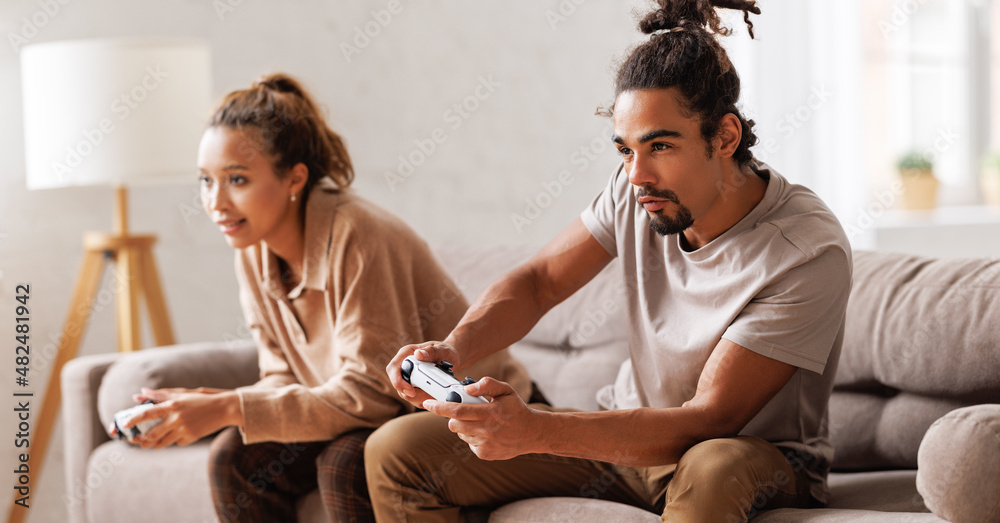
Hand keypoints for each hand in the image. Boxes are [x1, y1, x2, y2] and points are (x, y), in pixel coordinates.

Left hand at [121, 388, 240, 448]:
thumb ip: (160, 394)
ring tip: (150, 443)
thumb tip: (139, 394)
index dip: (134, 419)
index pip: (148, 413)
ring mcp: (184, 429)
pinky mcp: (191, 437)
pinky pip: (177, 442)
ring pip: (162, 442)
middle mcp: (177, 418)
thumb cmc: (201, 399)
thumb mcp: (182, 394)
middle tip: (136, 440)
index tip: (124, 424)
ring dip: (154, 444)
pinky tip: (178, 435)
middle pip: (152, 434)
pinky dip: (175, 440)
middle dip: (142, 439)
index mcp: (173, 405)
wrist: (224, 408)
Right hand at [386, 341, 461, 408]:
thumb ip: (431, 351)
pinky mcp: (414, 387)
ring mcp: (408, 378)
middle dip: (411, 394)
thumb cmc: (445, 351)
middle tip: (427, 395)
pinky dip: (423, 401)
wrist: (451, 358)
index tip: (411, 390)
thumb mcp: (441, 349)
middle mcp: (404, 366)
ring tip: (434, 395)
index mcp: (407, 354)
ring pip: (405, 394)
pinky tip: (434, 397)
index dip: (398, 381)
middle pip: (397, 385)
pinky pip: (414, 398)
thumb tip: (418, 354)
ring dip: (419, 399)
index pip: (393, 368)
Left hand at [422, 377, 540, 460]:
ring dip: (463, 426)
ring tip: (480, 421)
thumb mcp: (506, 390)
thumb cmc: (516, 409)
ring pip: (461, 434)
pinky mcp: (484, 454)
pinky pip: (468, 443)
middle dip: (451, 417)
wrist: (532, 433)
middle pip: (454, 424)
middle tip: (460, 411)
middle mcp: (486, 431)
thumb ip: (488, 384)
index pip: (457, 411)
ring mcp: (485, 445)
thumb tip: (469, 387)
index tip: (428, 403)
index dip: (439, 407)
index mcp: (490, 413)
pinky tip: (486, 432)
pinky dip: (472, 436)